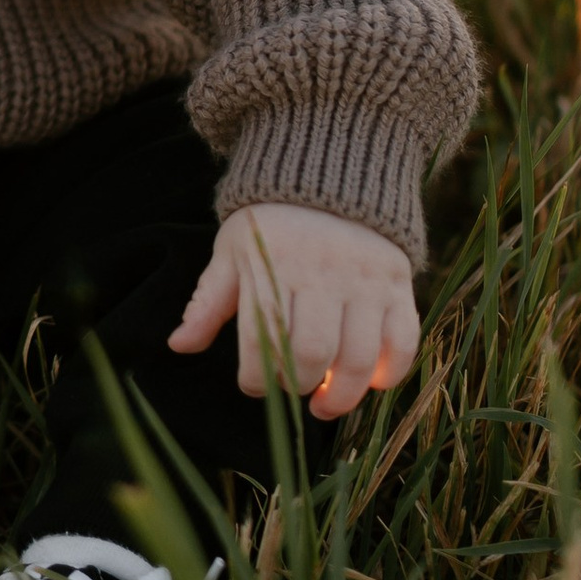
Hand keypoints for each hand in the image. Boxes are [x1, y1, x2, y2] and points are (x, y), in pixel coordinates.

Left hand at [169, 202, 418, 416]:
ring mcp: (365, 279)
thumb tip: (179, 345)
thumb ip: (209, 301)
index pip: (262, 340)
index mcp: (273, 264)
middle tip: (292, 390)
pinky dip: (389, 373)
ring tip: (325, 403)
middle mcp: (321, 272)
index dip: (256, 378)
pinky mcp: (397, 283)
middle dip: (297, 386)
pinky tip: (370, 382)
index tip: (254, 384)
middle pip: (310, 354)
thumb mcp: (233, 251)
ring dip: (342, 395)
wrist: (331, 176)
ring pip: (358, 357)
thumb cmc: (272, 223)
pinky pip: (401, 341)